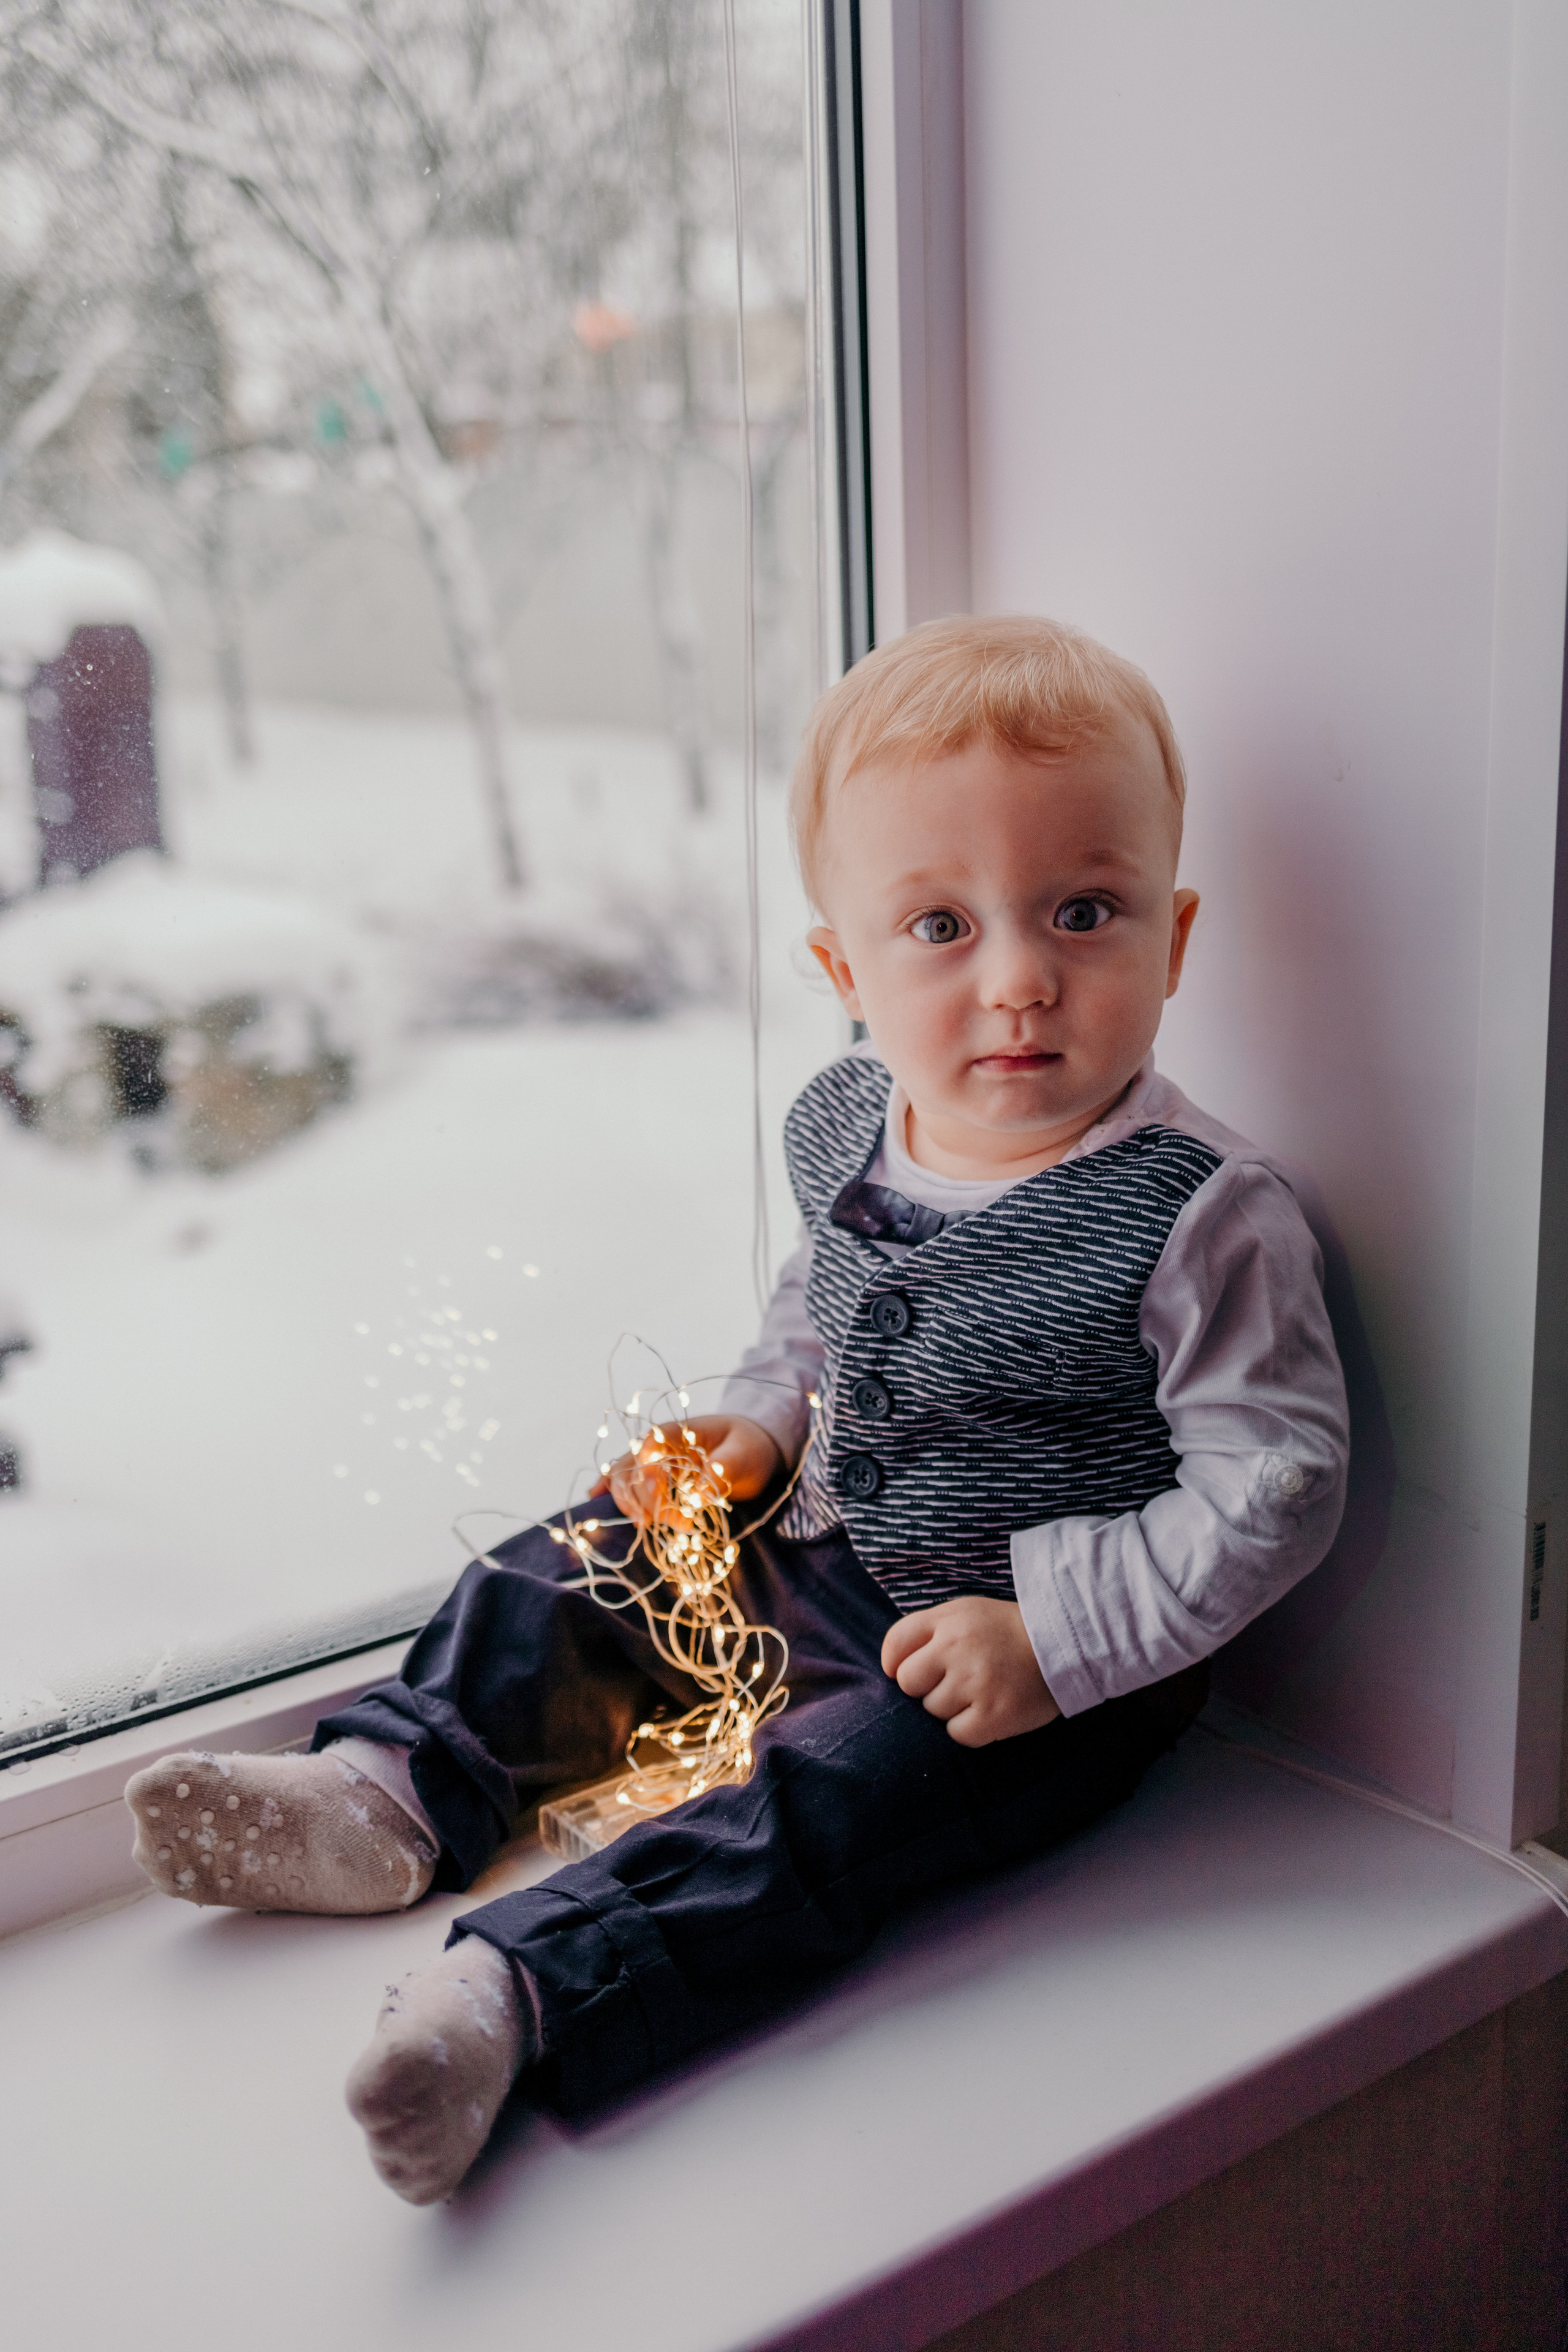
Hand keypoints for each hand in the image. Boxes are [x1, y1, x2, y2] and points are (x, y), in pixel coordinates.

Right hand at [589, 1413, 781, 1529]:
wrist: (749, 1448)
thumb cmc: (748, 1447)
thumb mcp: (743, 1455)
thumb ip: (723, 1469)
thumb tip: (699, 1494)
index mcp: (678, 1431)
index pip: (651, 1446)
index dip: (648, 1471)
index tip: (659, 1496)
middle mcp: (657, 1445)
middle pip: (631, 1468)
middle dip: (644, 1499)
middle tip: (672, 1522)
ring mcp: (650, 1462)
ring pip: (623, 1481)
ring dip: (633, 1506)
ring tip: (655, 1526)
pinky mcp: (652, 1479)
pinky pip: (622, 1482)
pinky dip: (609, 1493)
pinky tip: (596, 1502)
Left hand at [881, 1597, 1061, 1746]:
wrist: (1066, 1645)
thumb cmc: (1008, 1632)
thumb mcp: (967, 1613)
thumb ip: (929, 1632)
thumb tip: (891, 1668)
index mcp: (948, 1620)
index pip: (895, 1644)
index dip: (896, 1662)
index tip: (916, 1671)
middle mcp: (957, 1648)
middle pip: (908, 1682)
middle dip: (925, 1687)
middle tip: (956, 1681)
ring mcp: (974, 1682)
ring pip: (932, 1710)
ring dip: (951, 1708)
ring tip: (981, 1692)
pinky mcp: (992, 1715)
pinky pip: (957, 1733)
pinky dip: (971, 1728)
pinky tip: (991, 1711)